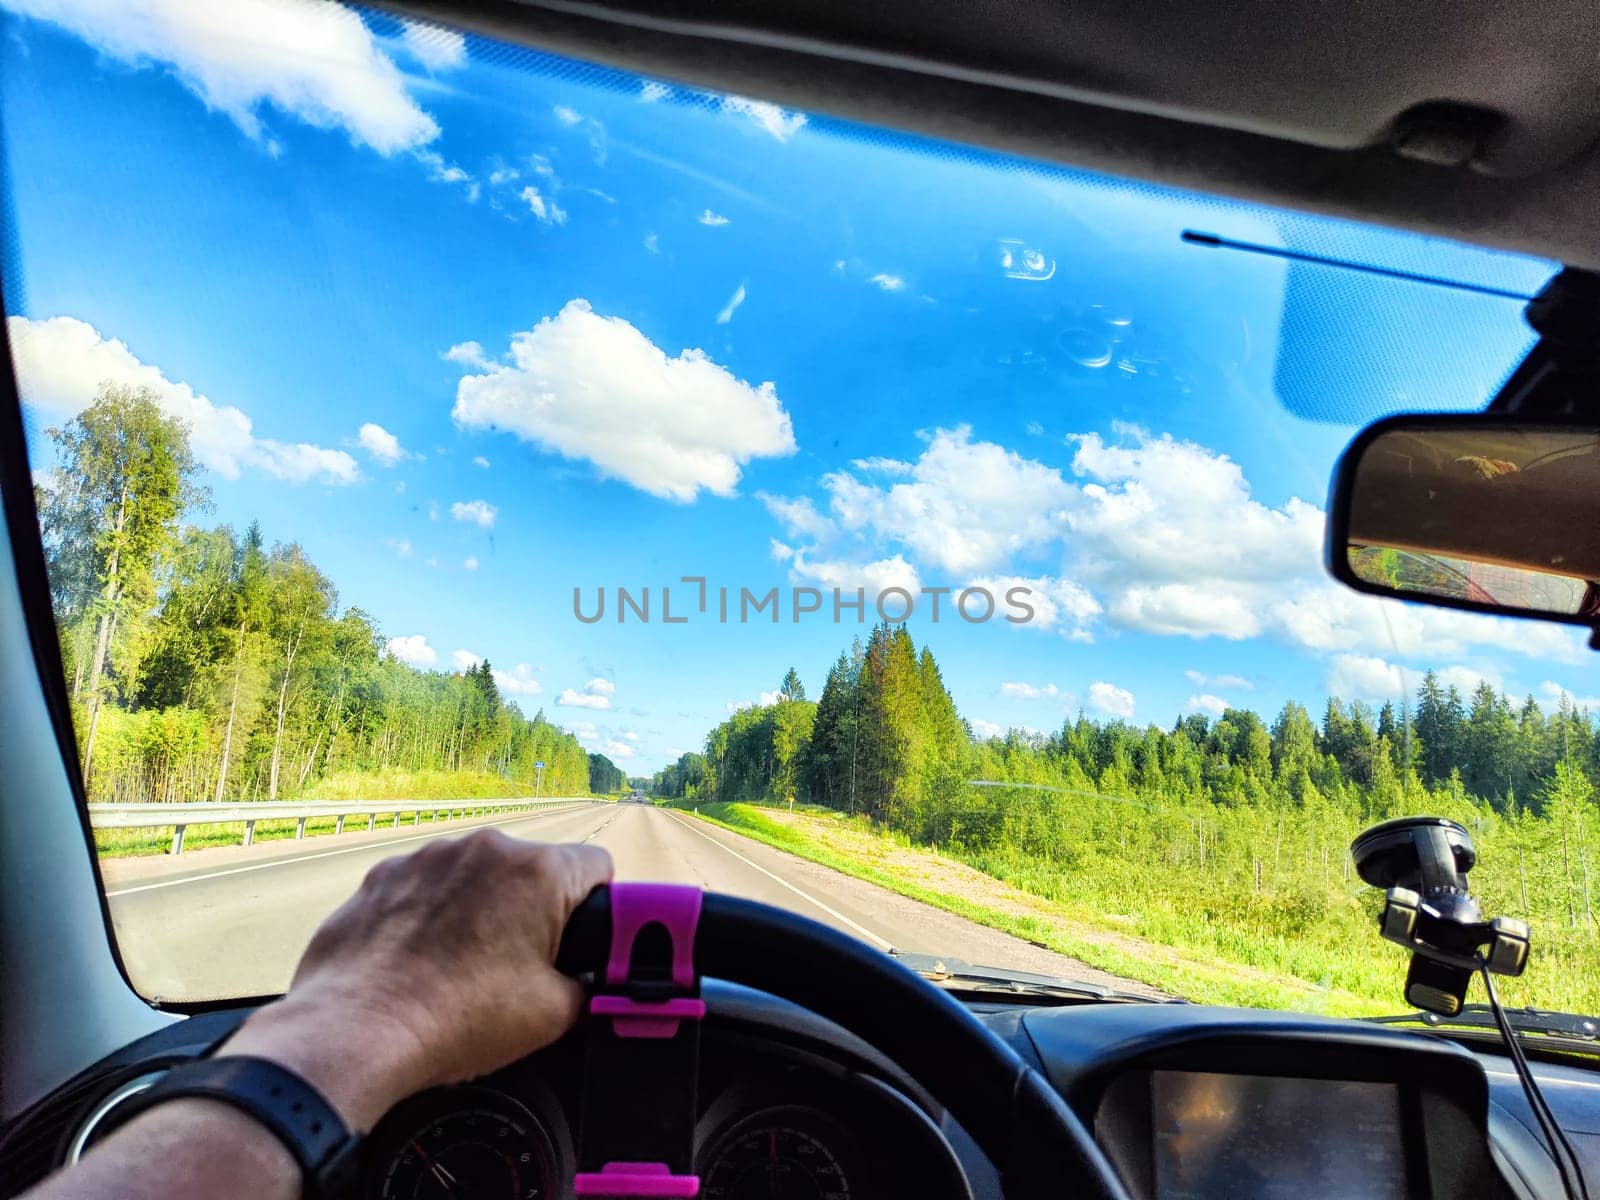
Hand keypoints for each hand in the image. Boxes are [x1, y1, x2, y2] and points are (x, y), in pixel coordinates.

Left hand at [220, 832, 612, 1128]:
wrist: (357, 1032)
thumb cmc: (456, 1020)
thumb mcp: (554, 1016)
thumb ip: (585, 986)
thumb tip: (583, 983)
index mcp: (538, 872)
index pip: (597, 865)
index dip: (598, 904)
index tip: (582, 935)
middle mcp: (485, 848)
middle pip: (532, 869)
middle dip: (533, 909)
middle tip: (520, 965)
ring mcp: (428, 857)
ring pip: (476, 875)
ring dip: (479, 908)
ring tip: (462, 967)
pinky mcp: (383, 875)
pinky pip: (425, 887)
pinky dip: (429, 915)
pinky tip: (420, 961)